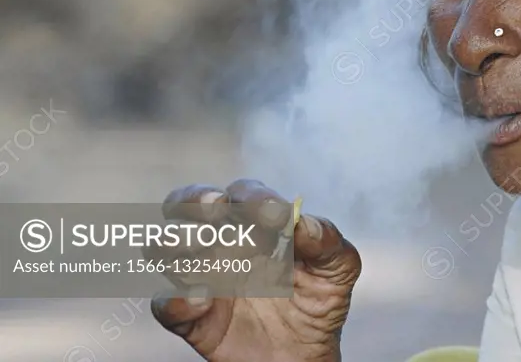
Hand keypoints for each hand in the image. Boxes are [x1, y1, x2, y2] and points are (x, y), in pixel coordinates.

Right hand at [151, 179, 360, 361]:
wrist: (305, 354)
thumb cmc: (320, 299)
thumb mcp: (338, 268)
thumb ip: (327, 240)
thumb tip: (304, 223)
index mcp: (255, 221)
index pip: (242, 193)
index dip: (253, 197)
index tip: (272, 214)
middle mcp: (220, 241)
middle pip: (186, 203)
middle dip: (195, 199)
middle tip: (217, 209)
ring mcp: (201, 276)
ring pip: (163, 246)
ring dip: (175, 240)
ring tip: (204, 247)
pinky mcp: (190, 317)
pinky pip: (165, 305)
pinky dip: (176, 300)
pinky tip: (202, 299)